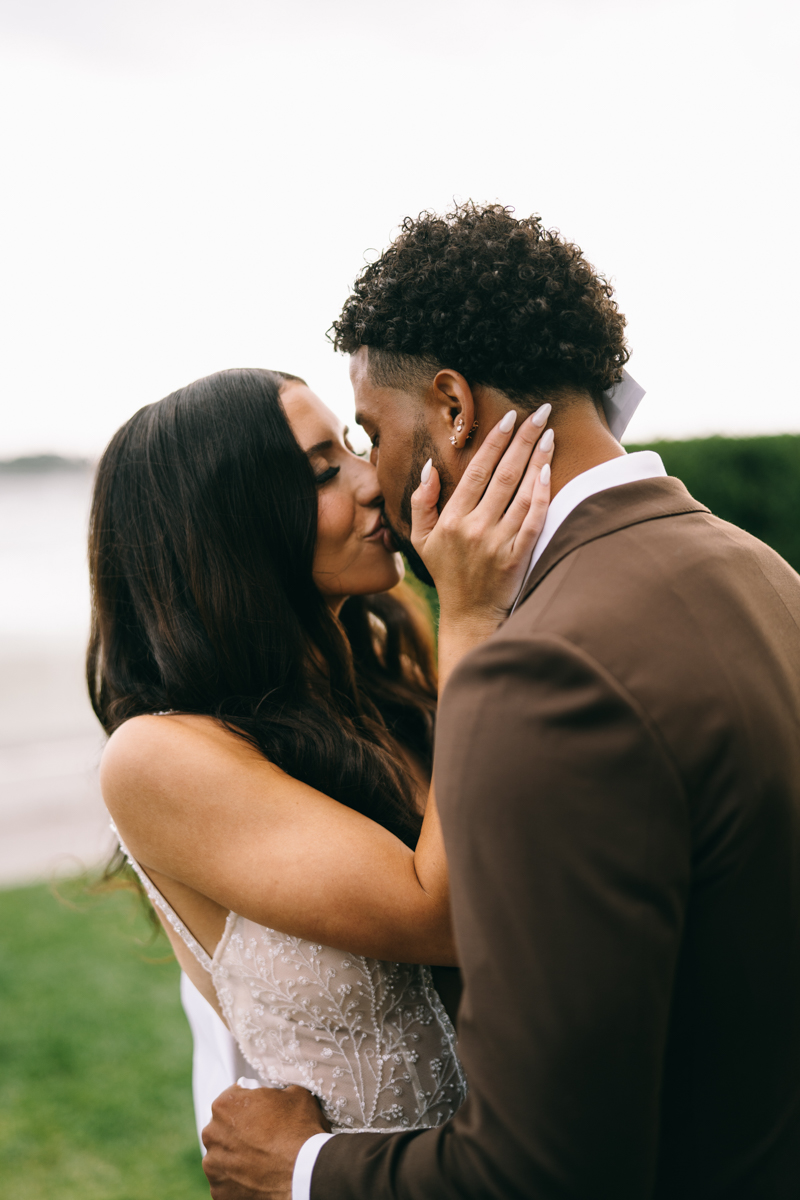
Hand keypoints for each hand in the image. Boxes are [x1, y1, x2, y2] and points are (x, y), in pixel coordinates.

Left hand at [202, 1084, 329, 1199]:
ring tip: (261, 1160)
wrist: (306, 1171)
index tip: (261, 1113)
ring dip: (236, 1157)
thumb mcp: (294, 1093)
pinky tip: (257, 1177)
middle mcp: (212, 1134)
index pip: (232, 1098)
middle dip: (238, 1132)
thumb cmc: (299, 1131)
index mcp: (225, 1104)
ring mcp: (213, 1166)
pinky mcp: (219, 1192)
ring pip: (222, 1157)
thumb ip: (275, 1092)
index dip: (249, 1104)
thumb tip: (277, 1096)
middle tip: (262, 1137)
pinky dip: (238, 1181)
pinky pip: (226, 1182)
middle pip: (223, 1128)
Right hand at [411, 407, 553, 631]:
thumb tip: (430, 467)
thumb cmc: (446, 574)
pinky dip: (541, 495)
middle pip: (503, 475)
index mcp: (451, 519)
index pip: (476, 471)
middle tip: (540, 411)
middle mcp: (474, 528)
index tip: (510, 418)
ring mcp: (497, 543)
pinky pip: (533, 520)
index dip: (495, 442)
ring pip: (521, 493)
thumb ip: (421, 502)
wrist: (468, 617)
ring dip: (538, 460)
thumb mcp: (421, 539)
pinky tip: (549, 472)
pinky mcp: (517, 558)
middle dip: (523, 439)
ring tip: (550, 434)